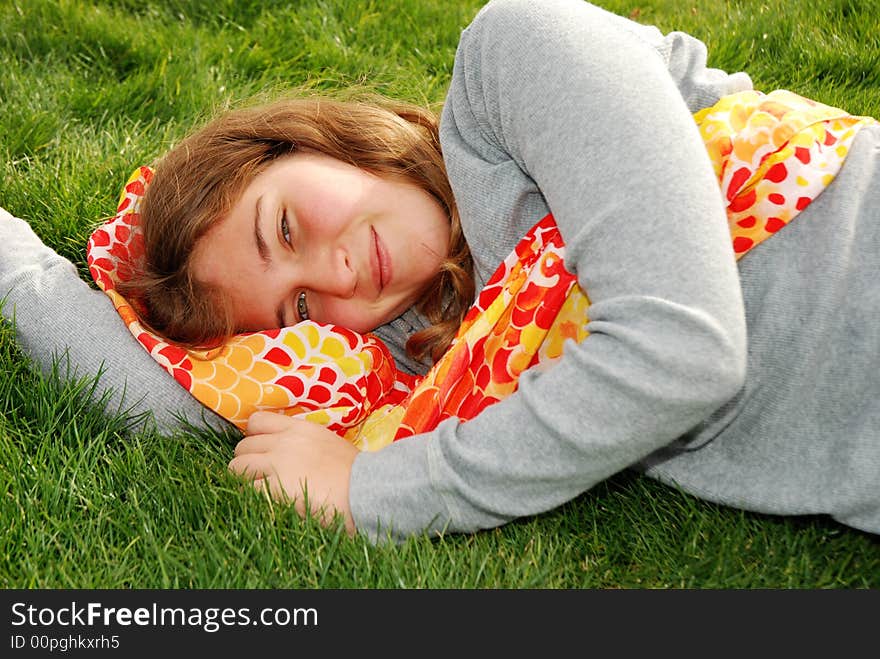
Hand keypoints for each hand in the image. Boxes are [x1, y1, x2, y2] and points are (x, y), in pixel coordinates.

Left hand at [228, 411, 357, 535]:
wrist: (366, 488)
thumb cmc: (355, 471)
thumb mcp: (329, 442)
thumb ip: (305, 442)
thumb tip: (290, 451)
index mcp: (299, 428)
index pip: (256, 421)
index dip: (253, 436)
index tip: (260, 449)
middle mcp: (284, 442)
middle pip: (243, 446)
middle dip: (247, 461)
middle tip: (258, 475)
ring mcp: (277, 465)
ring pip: (237, 467)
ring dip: (244, 479)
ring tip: (258, 489)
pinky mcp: (275, 489)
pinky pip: (248, 490)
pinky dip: (252, 498)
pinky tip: (266, 502)